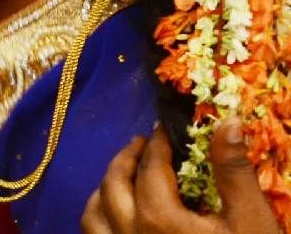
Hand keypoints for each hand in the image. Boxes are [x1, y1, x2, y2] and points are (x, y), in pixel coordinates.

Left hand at [81, 121, 278, 233]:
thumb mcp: (250, 222)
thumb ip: (233, 171)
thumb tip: (225, 121)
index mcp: (158, 219)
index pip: (150, 168)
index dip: (157, 145)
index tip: (162, 130)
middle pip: (113, 185)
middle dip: (125, 159)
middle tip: (140, 144)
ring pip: (93, 215)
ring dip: (103, 189)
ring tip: (120, 177)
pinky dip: (98, 221)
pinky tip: (114, 217)